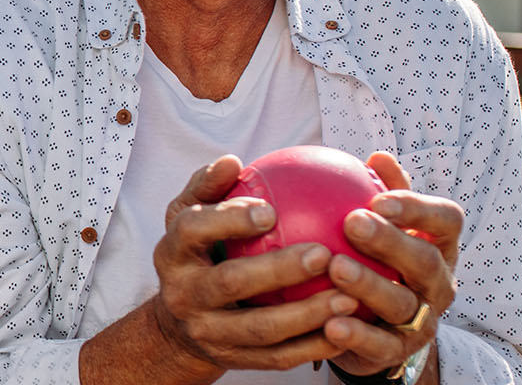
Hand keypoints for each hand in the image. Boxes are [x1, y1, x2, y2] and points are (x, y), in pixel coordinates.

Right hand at [146, 155, 360, 373]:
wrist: (178, 324)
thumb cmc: (197, 253)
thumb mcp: (189, 217)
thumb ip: (209, 187)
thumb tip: (231, 161)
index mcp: (172, 252)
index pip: (192, 230)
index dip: (229, 220)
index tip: (270, 210)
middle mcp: (183, 294)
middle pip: (231, 282)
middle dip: (278, 270)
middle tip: (324, 254)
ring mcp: (207, 331)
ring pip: (260, 328)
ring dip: (307, 314)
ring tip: (349, 297)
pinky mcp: (232, 360)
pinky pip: (278, 357)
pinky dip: (314, 346)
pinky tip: (346, 328)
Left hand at [322, 151, 460, 376]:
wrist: (377, 328)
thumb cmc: (377, 262)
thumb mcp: (384, 228)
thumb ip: (383, 193)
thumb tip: (377, 156)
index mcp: (438, 247)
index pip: (445, 221)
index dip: (417, 209)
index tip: (379, 198)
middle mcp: (438, 284)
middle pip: (425, 262)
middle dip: (391, 242)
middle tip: (352, 222)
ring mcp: (422, 320)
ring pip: (402, 303)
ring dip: (369, 285)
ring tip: (335, 268)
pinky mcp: (398, 352)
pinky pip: (379, 344)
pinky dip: (357, 334)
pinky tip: (329, 323)